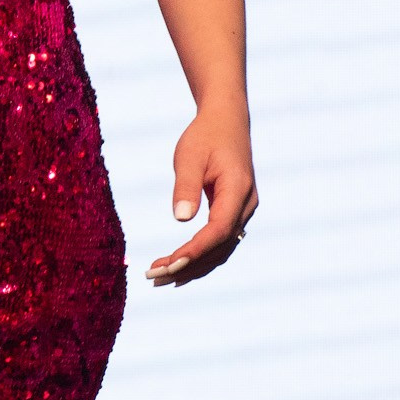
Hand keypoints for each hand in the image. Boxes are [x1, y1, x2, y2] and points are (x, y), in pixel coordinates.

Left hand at [147, 104, 256, 286]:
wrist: (226, 122)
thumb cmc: (205, 136)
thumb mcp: (190, 156)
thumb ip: (186, 186)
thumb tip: (181, 218)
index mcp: (238, 190)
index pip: (218, 230)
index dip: (195, 250)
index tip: (170, 264)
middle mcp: (246, 205)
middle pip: (220, 247)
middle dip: (188, 266)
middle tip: (154, 277)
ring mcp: (243, 211)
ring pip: (221, 250)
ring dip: (192, 267)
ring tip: (159, 278)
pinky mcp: (235, 213)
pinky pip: (219, 243)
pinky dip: (199, 257)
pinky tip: (176, 266)